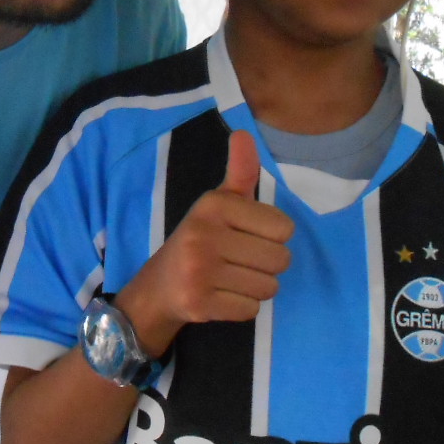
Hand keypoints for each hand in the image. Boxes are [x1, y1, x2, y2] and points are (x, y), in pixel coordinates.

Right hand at [117, 130, 292, 357]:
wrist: (158, 286)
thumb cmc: (201, 239)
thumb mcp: (219, 203)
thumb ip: (240, 172)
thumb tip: (244, 133)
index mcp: (213, 205)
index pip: (284, 228)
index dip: (272, 236)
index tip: (246, 236)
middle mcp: (203, 234)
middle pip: (281, 260)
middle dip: (267, 265)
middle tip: (239, 262)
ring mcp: (198, 271)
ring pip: (269, 287)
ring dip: (256, 287)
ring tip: (230, 279)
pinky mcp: (198, 303)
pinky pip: (251, 310)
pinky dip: (242, 307)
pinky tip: (221, 296)